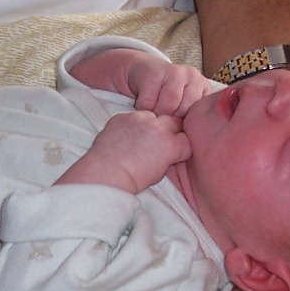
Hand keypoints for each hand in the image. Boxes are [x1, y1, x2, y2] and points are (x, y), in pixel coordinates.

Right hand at [55, 111, 189, 193]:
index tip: (147, 144)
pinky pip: (186, 144)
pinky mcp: (168, 143)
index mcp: (126, 117)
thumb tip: (131, 145)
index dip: (151, 131)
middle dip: (165, 131)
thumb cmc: (103, 167)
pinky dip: (183, 154)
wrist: (106, 173)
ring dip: (175, 141)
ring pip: (177, 127)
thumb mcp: (108, 142)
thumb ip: (123, 136)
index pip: (147, 118)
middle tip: (162, 149)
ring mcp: (157, 129)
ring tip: (166, 158)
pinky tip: (172, 163)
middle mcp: (143, 118)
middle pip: (164, 118)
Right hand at [127, 59, 212, 116]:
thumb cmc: (165, 95)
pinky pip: (149, 101)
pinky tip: (143, 103)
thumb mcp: (183, 104)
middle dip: (170, 118)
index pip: (197, 114)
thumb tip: (195, 139)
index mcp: (203, 86)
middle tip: (162, 116)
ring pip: (167, 106)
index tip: (175, 123)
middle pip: (183, 110)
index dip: (183, 123)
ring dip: (156, 114)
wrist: (143, 71)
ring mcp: (175, 71)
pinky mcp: (155, 74)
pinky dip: (143, 107)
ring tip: (152, 112)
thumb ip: (191, 117)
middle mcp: (193, 76)